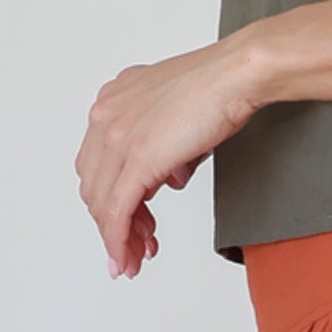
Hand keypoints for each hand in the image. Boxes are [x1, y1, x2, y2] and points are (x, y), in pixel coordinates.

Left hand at [75, 32, 256, 279]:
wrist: (237, 74)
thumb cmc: (219, 84)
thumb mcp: (174, 111)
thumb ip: (160, 139)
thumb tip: (167, 175)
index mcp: (113, 100)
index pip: (98, 163)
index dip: (110, 197)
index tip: (130, 219)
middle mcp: (106, 116)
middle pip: (95, 186)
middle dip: (113, 222)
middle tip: (136, 243)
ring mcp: (117, 137)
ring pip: (102, 204)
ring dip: (118, 237)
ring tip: (136, 257)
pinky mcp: (137, 160)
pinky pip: (117, 212)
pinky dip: (119, 240)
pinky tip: (129, 256)